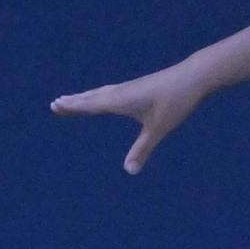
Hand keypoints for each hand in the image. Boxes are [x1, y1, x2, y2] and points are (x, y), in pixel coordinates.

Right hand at [49, 60, 209, 174]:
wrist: (194, 76)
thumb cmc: (176, 101)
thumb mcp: (159, 128)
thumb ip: (143, 149)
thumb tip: (130, 171)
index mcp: (121, 100)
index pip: (91, 105)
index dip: (73, 107)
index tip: (56, 105)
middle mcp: (122, 92)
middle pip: (92, 97)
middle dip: (74, 101)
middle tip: (55, 103)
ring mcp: (131, 87)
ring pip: (102, 92)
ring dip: (86, 96)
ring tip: (74, 98)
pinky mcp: (140, 86)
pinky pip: (112, 91)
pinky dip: (101, 94)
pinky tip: (105, 96)